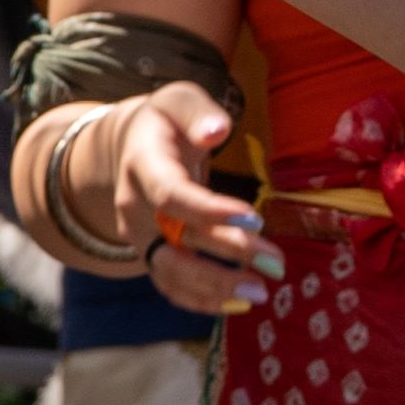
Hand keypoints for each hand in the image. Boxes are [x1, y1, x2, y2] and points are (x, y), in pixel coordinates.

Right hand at [93, 89, 277, 317]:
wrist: (130, 146)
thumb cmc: (167, 121)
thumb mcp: (180, 101)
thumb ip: (198, 113)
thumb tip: (217, 131)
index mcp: (142, 164)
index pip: (171, 193)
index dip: (209, 210)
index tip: (255, 218)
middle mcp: (134, 206)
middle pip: (176, 239)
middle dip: (226, 253)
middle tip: (274, 264)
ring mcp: (139, 236)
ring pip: (170, 271)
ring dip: (214, 288)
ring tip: (259, 292)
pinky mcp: (151, 253)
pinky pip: (171, 285)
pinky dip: (201, 300)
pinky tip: (237, 304)